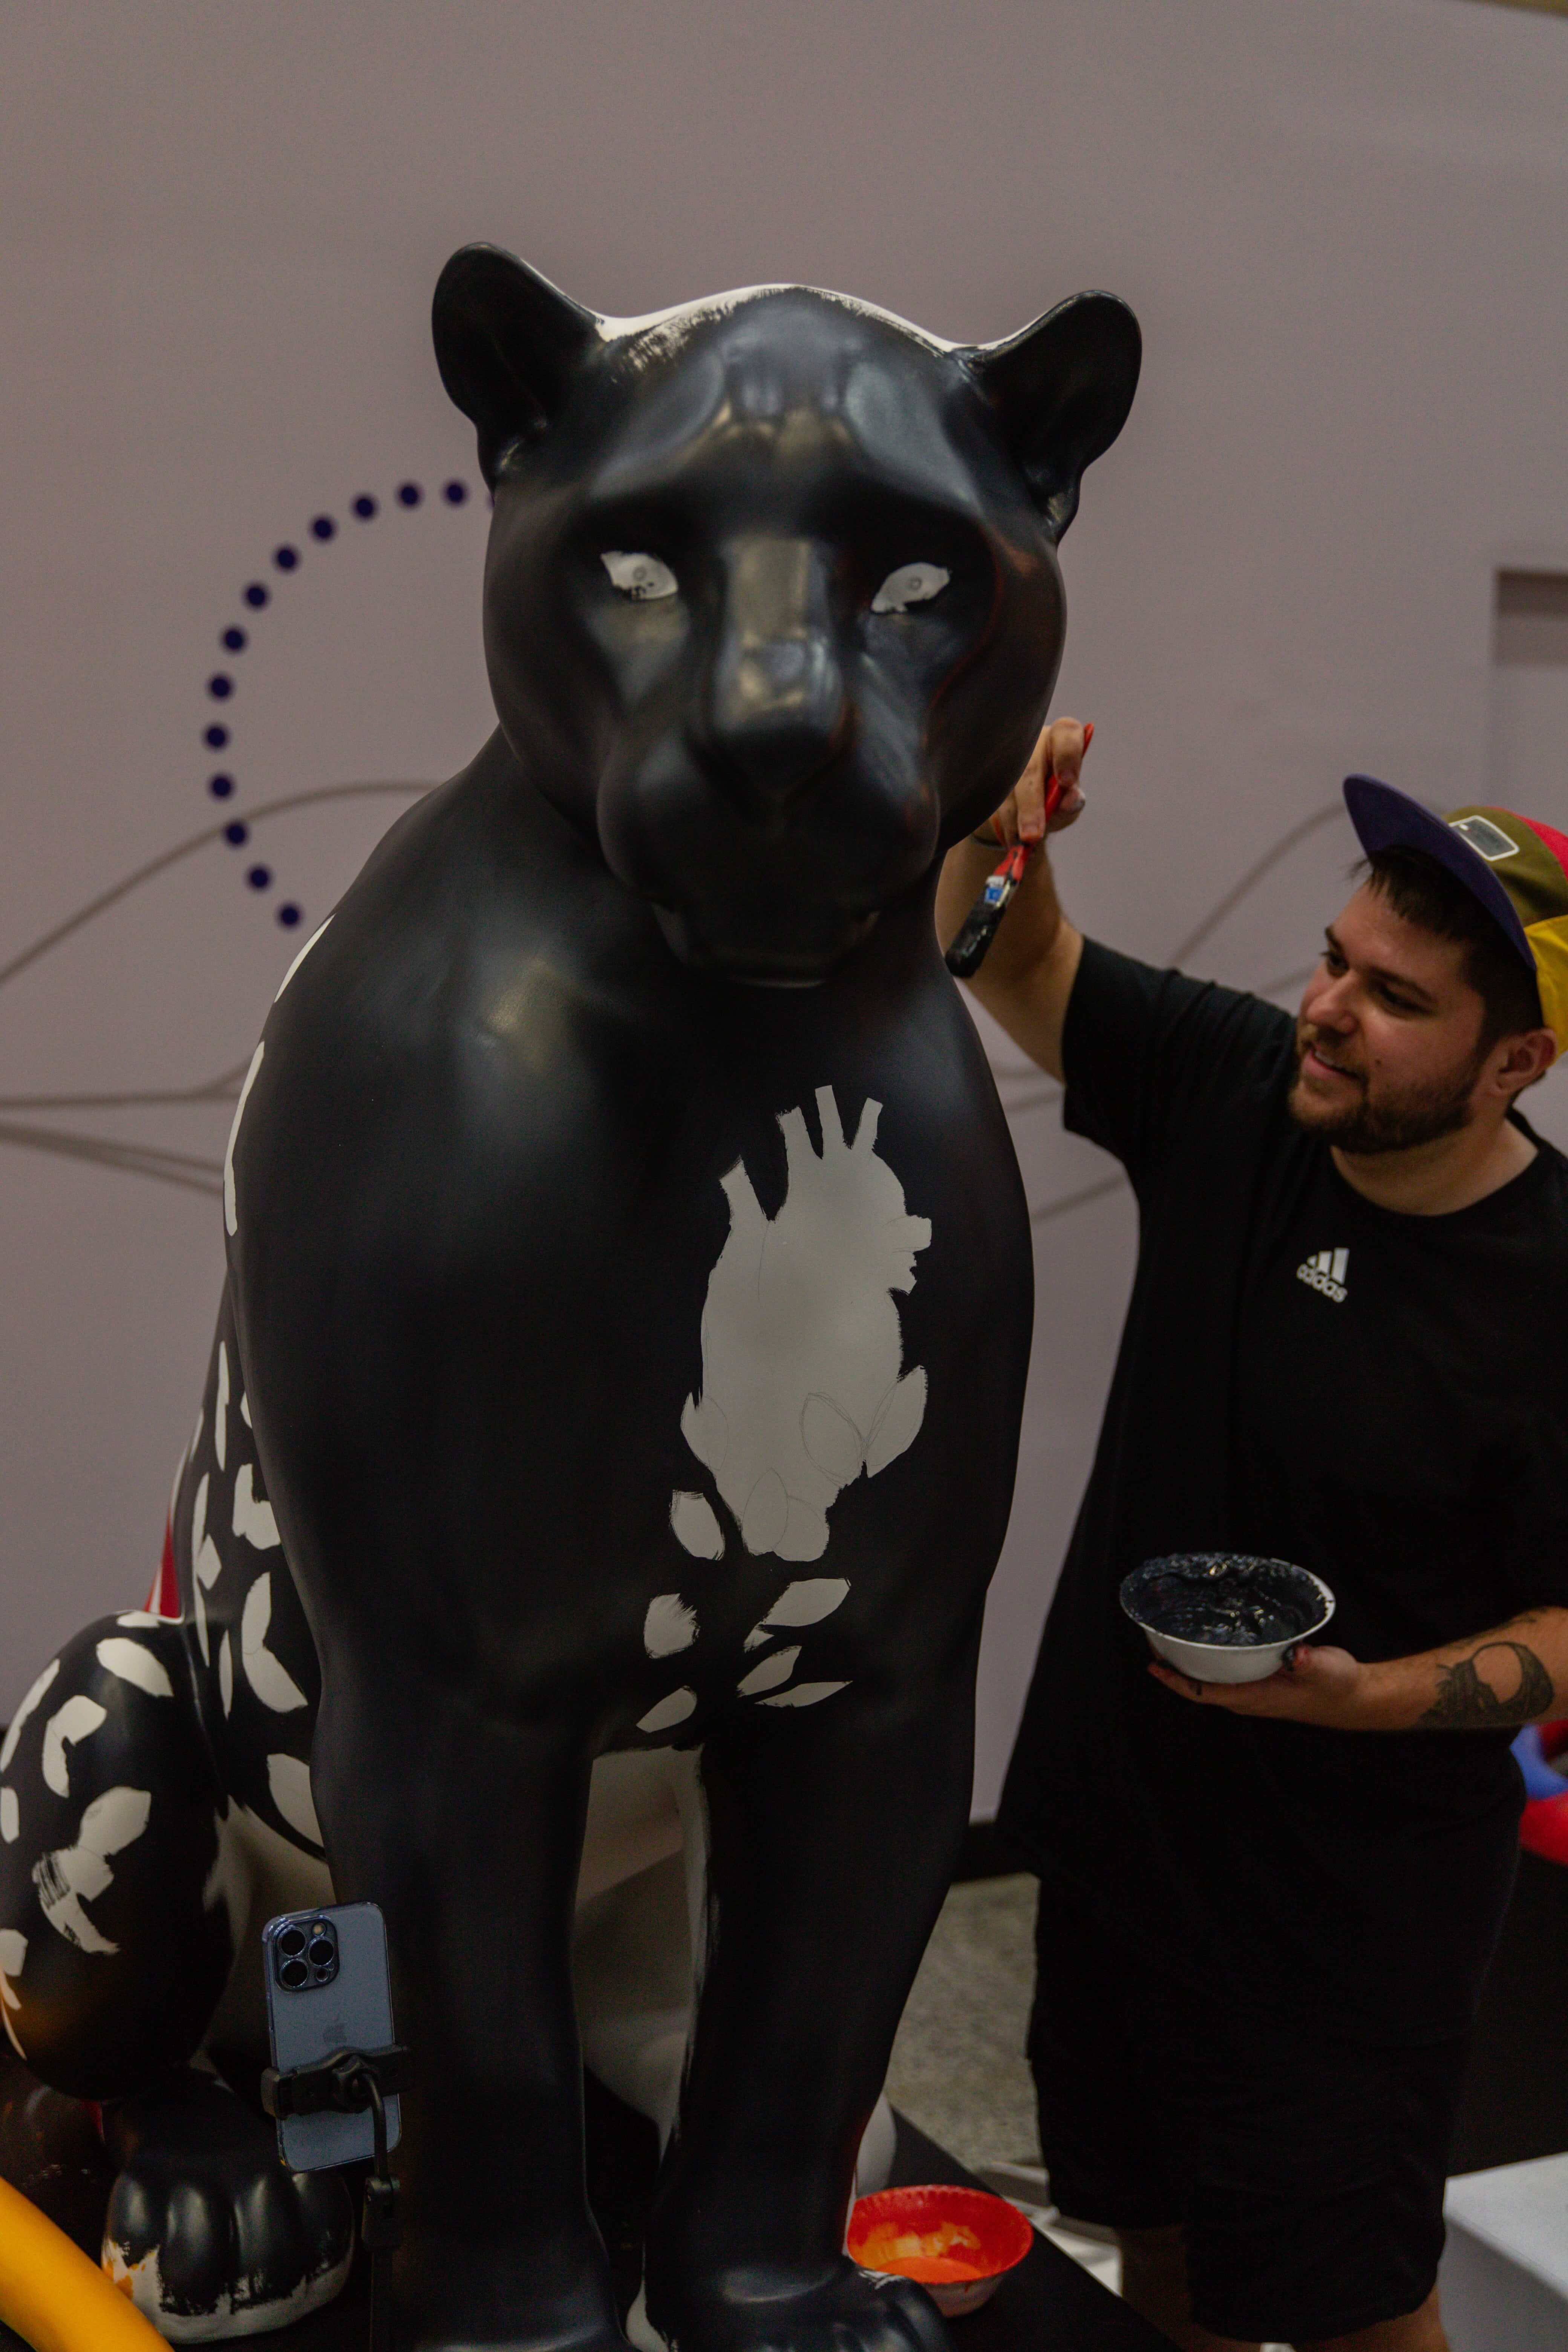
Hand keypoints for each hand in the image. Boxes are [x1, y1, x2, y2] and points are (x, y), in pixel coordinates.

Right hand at [981, 717, 1090, 845]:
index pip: (1065, 737)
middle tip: (1032, 836)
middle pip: (1029, 770)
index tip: (1067, 783)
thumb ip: (1072, 801)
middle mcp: (1032, 741)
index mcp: (1060, 738)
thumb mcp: (1070, 800)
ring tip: (1023, 845)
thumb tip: (1071, 801)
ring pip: (1006, 790)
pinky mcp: (985, 774)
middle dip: (1031, 806)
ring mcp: (1005, 755)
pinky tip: (1012, 838)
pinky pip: (990, 801)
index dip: (1067, 758)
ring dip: (1013, 821)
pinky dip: (1002, 825)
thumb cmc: (1055, 794)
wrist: (1027, 800)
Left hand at [1148, 1643, 1379, 1728]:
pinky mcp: (1261, 1684)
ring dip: (1190, 1663)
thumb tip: (1293, 1655)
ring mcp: (1253, 1692)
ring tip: (1169, 1639)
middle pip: (1200, 1686)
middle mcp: (1248, 1698)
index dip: (1177, 1680)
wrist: (1354, 1698)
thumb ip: (1309, 1662)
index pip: (1205, 1692)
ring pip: (1212, 1680)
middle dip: (1175, 1668)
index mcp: (1255, 1697)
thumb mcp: (1325, 1669)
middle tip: (1153, 1641)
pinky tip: (1205, 1643)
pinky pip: (1225, 1674)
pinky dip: (1209, 1660)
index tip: (1154, 1665)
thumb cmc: (1337, 1686)